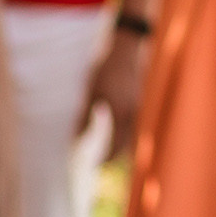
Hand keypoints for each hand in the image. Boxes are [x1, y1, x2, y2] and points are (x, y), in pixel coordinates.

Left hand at [84, 29, 148, 160]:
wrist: (125, 48)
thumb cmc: (105, 68)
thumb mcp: (90, 91)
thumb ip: (84, 115)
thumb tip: (76, 138)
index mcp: (121, 114)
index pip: (114, 146)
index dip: (104, 159)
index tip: (93, 167)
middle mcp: (133, 114)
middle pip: (127, 144)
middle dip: (114, 156)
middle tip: (101, 164)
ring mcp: (138, 107)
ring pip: (132, 135)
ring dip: (121, 145)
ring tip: (109, 150)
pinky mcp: (139, 100)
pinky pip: (134, 124)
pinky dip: (125, 133)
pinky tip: (117, 130)